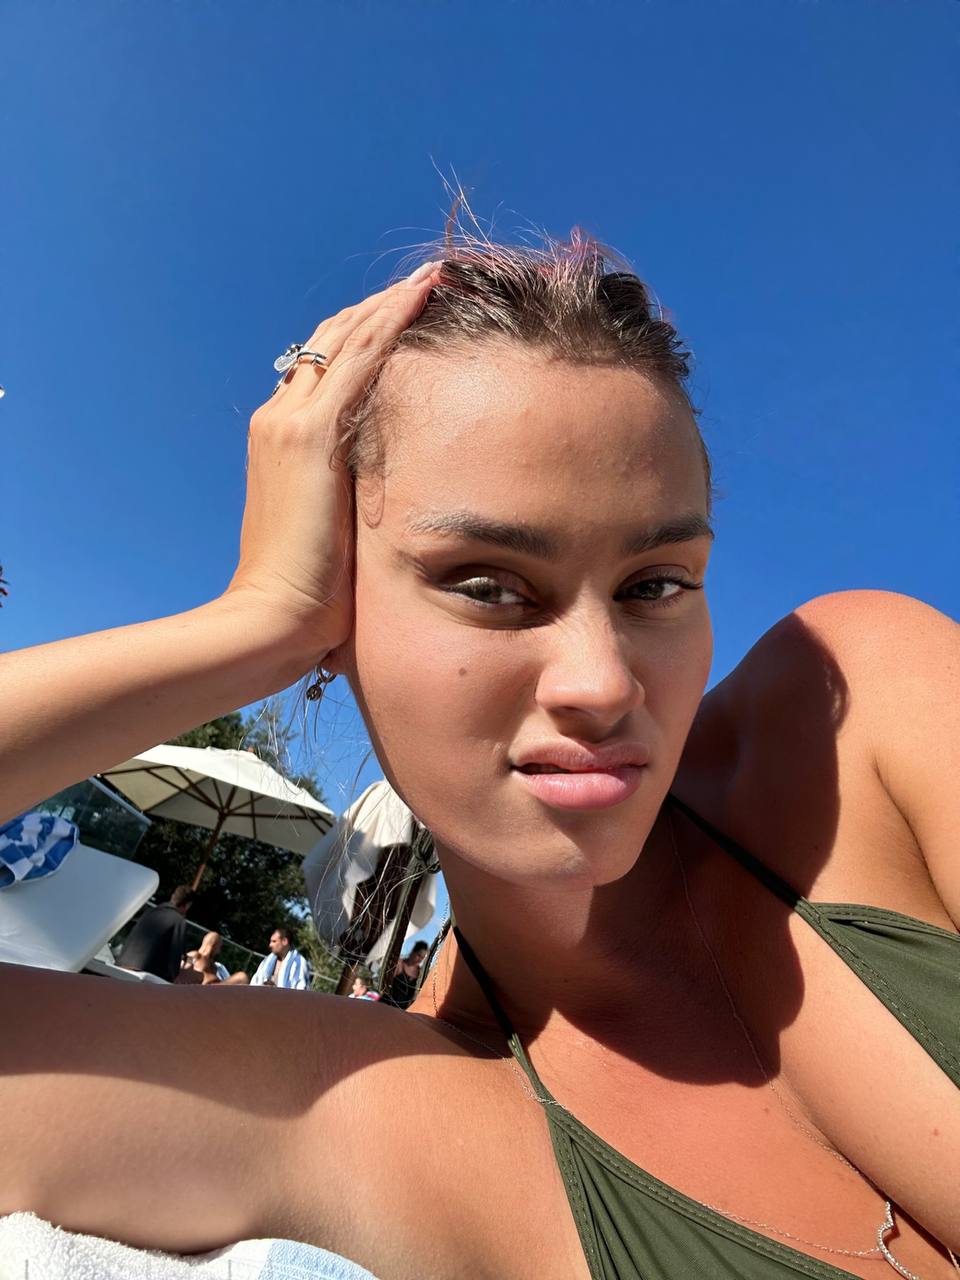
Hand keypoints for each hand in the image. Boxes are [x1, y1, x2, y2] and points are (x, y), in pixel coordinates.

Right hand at [222, 262, 440, 661]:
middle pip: (332, 341)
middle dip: (380, 308)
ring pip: (347, 339)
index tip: (408, 316)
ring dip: (392, 303)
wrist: (270, 620)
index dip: (366, 336)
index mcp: (280, 440)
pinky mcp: (309, 435)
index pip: (325, 370)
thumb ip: (348, 500)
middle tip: (429, 281)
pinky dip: (391, 321)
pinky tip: (425, 296)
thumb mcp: (329, 532)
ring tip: (435, 276)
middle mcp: (279, 418)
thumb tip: (386, 502)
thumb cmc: (305, 597)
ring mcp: (290, 422)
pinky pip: (360, 359)